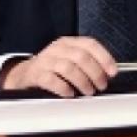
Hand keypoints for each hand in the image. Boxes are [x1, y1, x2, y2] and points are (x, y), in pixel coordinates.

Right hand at [0, 37, 116, 96]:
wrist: (24, 75)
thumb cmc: (52, 69)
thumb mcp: (69, 59)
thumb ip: (87, 63)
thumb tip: (109, 74)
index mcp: (68, 43)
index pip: (90, 44)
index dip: (104, 57)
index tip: (112, 72)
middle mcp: (57, 49)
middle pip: (81, 56)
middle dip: (95, 73)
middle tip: (101, 86)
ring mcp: (46, 60)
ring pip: (68, 67)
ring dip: (82, 81)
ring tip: (88, 91)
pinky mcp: (36, 74)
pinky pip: (51, 80)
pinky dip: (63, 87)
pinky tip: (70, 94)